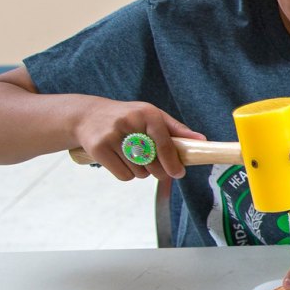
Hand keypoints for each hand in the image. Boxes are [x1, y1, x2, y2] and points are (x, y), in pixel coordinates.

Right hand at [72, 98, 205, 180]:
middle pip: (152, 162)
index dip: (173, 162)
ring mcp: (112, 136)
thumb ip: (176, 129)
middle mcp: (129, 123)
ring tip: (134, 158)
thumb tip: (201, 140)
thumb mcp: (152, 116)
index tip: (178, 173)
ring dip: (141, 172)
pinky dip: (126, 174)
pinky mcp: (98, 149)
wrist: (88, 116)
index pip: (165, 144)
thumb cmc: (128, 117)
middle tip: (155, 167)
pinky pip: (123, 175)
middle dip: (158, 170)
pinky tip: (122, 162)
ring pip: (138, 171)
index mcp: (147, 114)